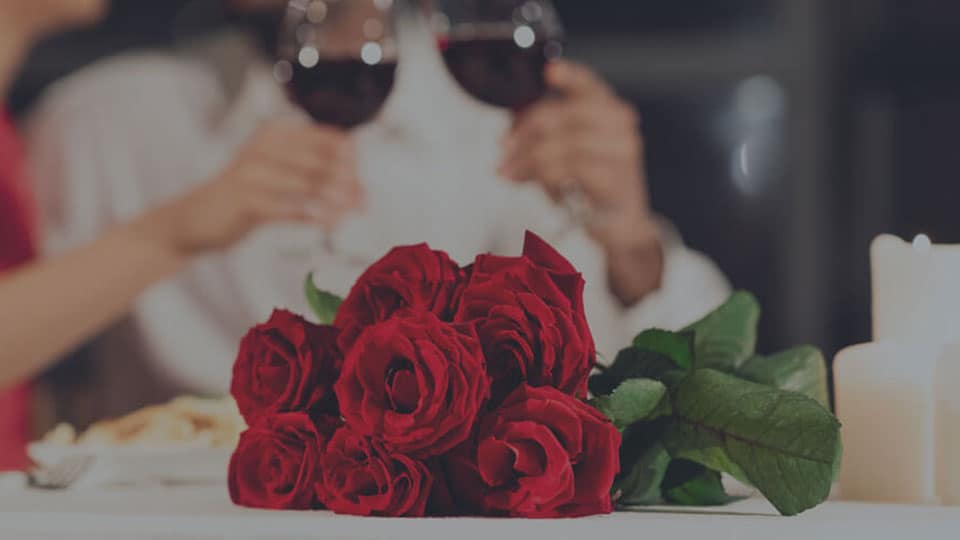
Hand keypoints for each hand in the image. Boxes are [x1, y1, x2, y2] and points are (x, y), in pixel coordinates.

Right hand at [136, 120, 362, 255]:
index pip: (327, 139)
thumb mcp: (274, 170)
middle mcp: (264, 148)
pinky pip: (291, 210)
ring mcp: (254, 174)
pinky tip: (331, 224)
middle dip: (349, 182)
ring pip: (310, 186)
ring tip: (355, 212)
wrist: (194, 219)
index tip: (361, 182)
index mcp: (274, 134)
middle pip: (322, 162)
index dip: (351, 160)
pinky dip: (316, 218)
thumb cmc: (243, 195)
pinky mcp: (247, 202)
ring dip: (338, 201)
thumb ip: (308, 167)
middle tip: (365, 200)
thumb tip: (356, 178)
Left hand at [499, 60, 662, 304]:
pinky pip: (573, 169)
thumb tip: (508, 134)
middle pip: (565, 115)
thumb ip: (540, 137)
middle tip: (504, 150)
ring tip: (511, 173)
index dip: (570, 76)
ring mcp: (623, 152)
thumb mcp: (562, 154)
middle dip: (526, 132)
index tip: (549, 72)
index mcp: (608, 111)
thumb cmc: (590, 186)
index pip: (590, 85)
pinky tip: (540, 186)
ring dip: (529, 159)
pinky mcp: (617, 180)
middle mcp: (620, 126)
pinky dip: (547, 176)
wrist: (619, 225)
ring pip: (565, 144)